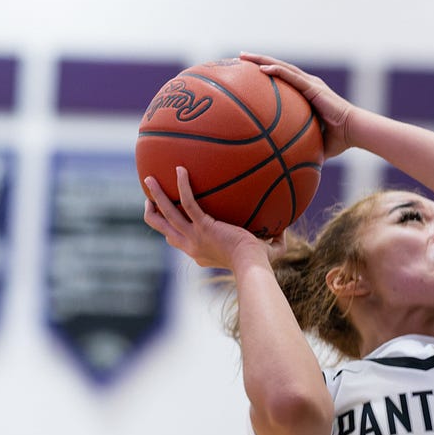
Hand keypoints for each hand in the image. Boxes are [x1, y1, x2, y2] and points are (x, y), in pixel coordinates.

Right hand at [142, 167, 275, 270]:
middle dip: (152, 212)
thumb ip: (273, 239)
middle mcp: (192, 246)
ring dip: (156, 196)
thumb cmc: (260, 263)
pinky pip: (188, 202)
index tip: (169, 215)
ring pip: (166, 215)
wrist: (253, 265)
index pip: (178, 240)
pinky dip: (183, 186)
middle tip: (148, 197)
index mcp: (199, 252)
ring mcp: (194, 237)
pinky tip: (182, 169)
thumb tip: (285, 227)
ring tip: (149, 177)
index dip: (170, 228)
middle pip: (163, 228)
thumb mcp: (264, 252)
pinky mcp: (203, 227)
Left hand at [239, 53, 353, 157]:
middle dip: (257, 60)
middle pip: (278, 68)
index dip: (267, 73)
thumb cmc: (340, 140)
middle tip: (239, 57)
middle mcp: (308, 84)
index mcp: (308, 94)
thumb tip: (291, 164)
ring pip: (281, 66)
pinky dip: (276, 71)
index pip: (284, 79)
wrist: (355, 131)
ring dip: (261, 60)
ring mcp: (310, 84)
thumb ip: (303, 148)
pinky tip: (261, 68)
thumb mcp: (315, 143)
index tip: (248, 72)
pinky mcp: (313, 87)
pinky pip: (291, 77)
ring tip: (242, 56)